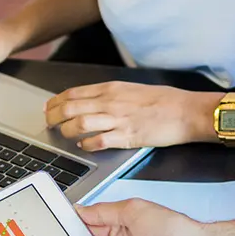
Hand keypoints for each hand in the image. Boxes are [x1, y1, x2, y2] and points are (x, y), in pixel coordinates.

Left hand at [44, 81, 209, 150]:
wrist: (185, 111)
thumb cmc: (165, 101)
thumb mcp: (133, 89)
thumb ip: (112, 95)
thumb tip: (94, 102)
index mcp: (112, 89)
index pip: (74, 93)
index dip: (57, 101)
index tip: (50, 107)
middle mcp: (111, 102)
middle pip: (71, 108)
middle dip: (55, 116)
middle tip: (49, 123)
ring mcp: (118, 120)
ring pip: (80, 124)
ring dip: (68, 131)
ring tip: (65, 135)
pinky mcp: (127, 137)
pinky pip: (98, 141)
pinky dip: (86, 145)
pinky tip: (84, 146)